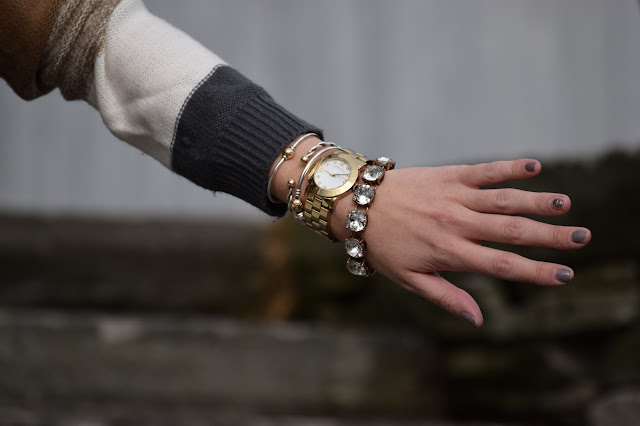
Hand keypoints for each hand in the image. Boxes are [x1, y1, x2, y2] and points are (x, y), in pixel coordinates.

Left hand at [330, 159, 590, 327]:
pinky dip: (509, 168)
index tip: (565, 275)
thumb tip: (477, 320)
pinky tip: (534, 167)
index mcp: (450, 253)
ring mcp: (455, 197)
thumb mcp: (409, 280)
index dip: (536, 272)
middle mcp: (457, 224)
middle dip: (550, 236)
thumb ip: (446, 297)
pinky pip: (484, 171)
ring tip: (566, 205)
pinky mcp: (449, 175)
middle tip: (581, 238)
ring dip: (538, 202)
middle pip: (513, 232)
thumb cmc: (382, 245)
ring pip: (505, 200)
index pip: (502, 265)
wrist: (356, 204)